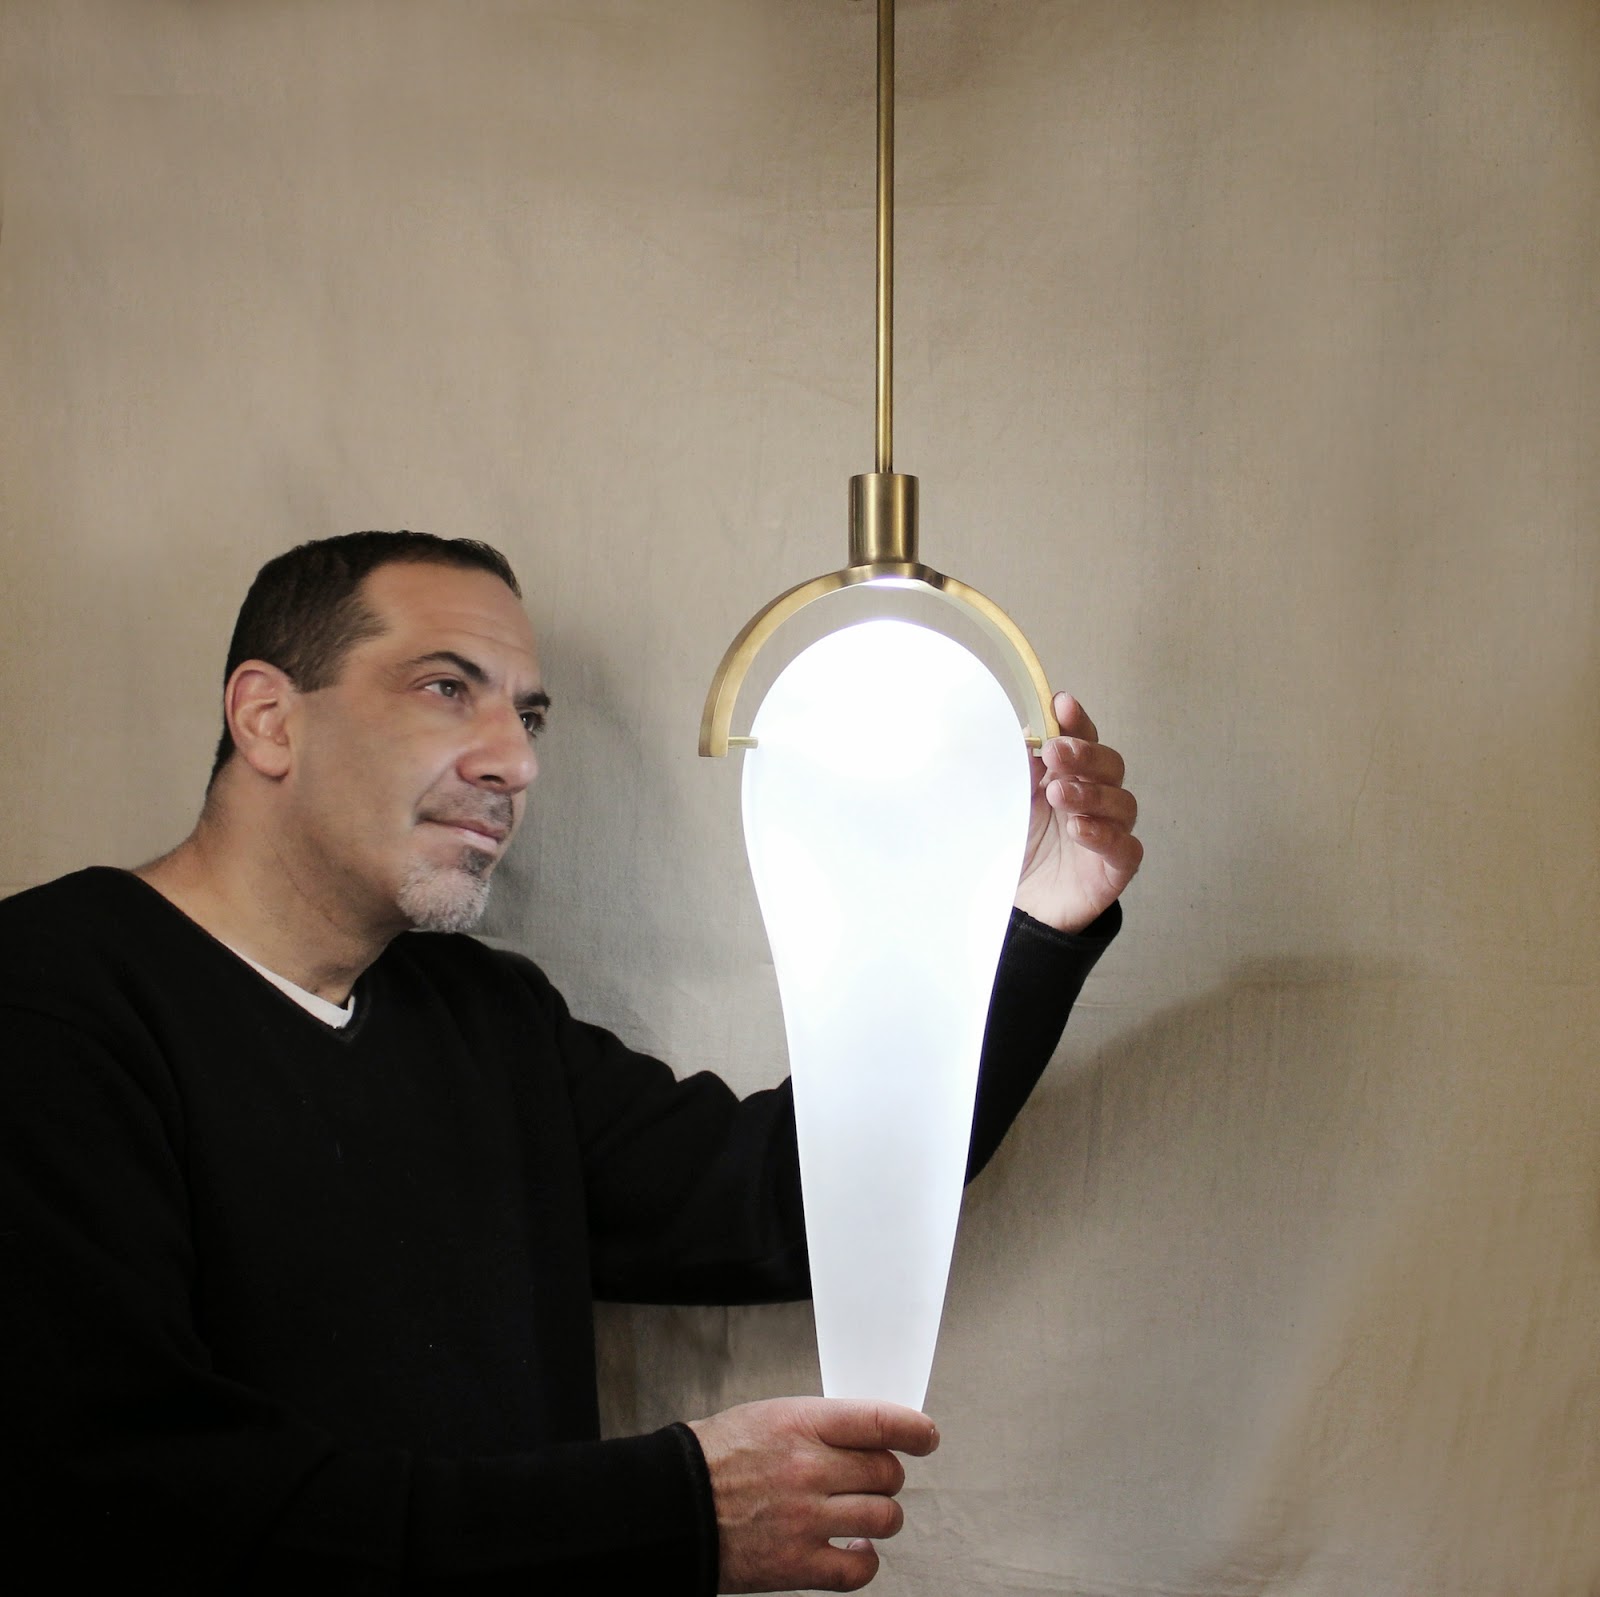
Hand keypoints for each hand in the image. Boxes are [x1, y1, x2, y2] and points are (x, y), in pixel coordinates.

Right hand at [686, 1397, 938, 1592]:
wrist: (674, 1506)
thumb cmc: (716, 1457)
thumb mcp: (769, 1417)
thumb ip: (820, 1425)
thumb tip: (868, 1435)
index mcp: (801, 1424)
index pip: (879, 1422)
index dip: (914, 1429)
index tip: (926, 1435)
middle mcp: (809, 1469)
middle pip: (887, 1472)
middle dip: (887, 1475)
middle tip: (871, 1477)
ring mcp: (806, 1520)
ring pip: (883, 1517)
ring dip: (881, 1515)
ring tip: (863, 1513)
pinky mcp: (798, 1565)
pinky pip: (859, 1568)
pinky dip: (866, 1559)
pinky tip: (855, 1547)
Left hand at [1013, 692, 1141, 933]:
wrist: (1023, 905)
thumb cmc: (1022, 846)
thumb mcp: (1012, 803)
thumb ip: (1019, 771)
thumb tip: (1024, 736)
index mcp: (1072, 776)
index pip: (1084, 739)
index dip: (1077, 721)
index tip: (1061, 704)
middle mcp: (1097, 798)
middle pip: (1110, 765)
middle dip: (1085, 755)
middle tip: (1056, 752)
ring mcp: (1111, 831)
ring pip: (1122, 802)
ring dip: (1091, 793)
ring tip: (1059, 795)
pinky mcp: (1117, 868)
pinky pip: (1125, 847)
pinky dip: (1104, 834)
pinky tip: (1079, 829)